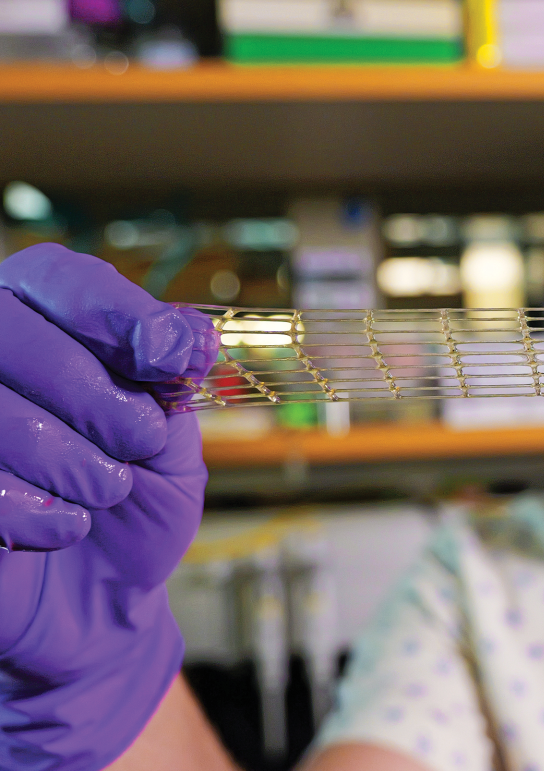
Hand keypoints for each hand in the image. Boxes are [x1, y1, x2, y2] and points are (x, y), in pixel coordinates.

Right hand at [0, 244, 216, 769]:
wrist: (102, 605)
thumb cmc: (136, 509)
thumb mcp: (173, 446)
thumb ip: (173, 388)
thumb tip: (185, 335)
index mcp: (44, 330)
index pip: (59, 280)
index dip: (115, 309)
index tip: (170, 351)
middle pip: (8, 329)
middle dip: (91, 389)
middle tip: (139, 438)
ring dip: (67, 456)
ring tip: (106, 490)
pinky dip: (32, 509)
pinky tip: (66, 528)